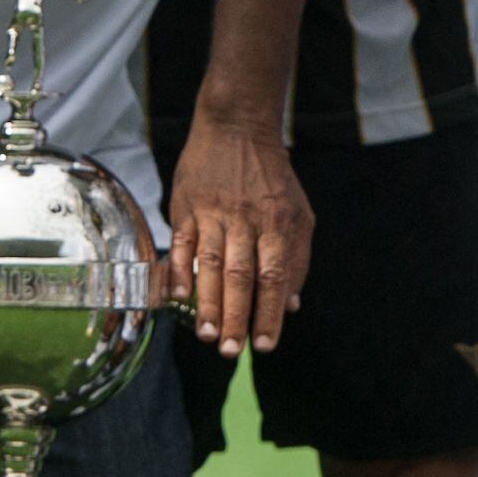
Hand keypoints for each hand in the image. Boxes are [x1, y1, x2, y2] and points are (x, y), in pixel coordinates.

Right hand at [161, 118, 311, 353]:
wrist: (237, 126)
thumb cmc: (271, 176)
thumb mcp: (298, 212)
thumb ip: (297, 258)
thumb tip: (292, 304)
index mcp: (277, 223)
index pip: (274, 276)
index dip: (269, 312)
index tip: (264, 345)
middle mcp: (246, 219)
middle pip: (240, 275)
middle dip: (234, 317)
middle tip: (229, 351)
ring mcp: (214, 211)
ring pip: (209, 263)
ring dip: (206, 302)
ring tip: (204, 335)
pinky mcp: (186, 204)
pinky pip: (182, 241)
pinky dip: (180, 269)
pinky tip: (179, 297)